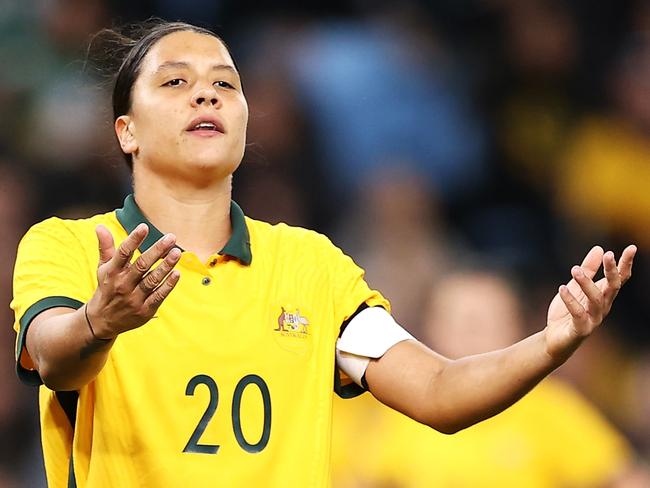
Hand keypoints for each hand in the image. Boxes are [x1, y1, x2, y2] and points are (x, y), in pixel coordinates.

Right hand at [85, 224, 181, 338]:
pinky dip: (168, 285)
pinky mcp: (144, 310)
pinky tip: (177, 273)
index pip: (123, 253)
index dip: (134, 239)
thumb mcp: (103, 268)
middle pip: (142, 265)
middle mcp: (122, 284)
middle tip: (171, 237)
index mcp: (112, 272)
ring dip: (166, 266)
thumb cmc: (107, 288)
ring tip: (177, 252)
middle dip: (157, 250)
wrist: (102, 321)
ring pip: (152, 280)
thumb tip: (100, 226)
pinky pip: (158, 296)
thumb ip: (106, 247)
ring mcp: (134, 298)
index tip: (144, 226)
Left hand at [545, 245, 635, 361]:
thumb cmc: (567, 312)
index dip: (625, 264)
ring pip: (596, 300)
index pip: (619, 279)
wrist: (554, 339)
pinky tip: (562, 288)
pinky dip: (571, 301)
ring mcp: (594, 319)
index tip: (631, 248)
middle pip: (612, 287)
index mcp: (604, 295)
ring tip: (574, 269)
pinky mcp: (581, 329)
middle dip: (612, 271)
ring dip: (586, 283)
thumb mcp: (575, 286)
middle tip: (609, 254)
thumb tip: (600, 248)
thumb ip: (588, 269)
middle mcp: (603, 307)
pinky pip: (579, 315)